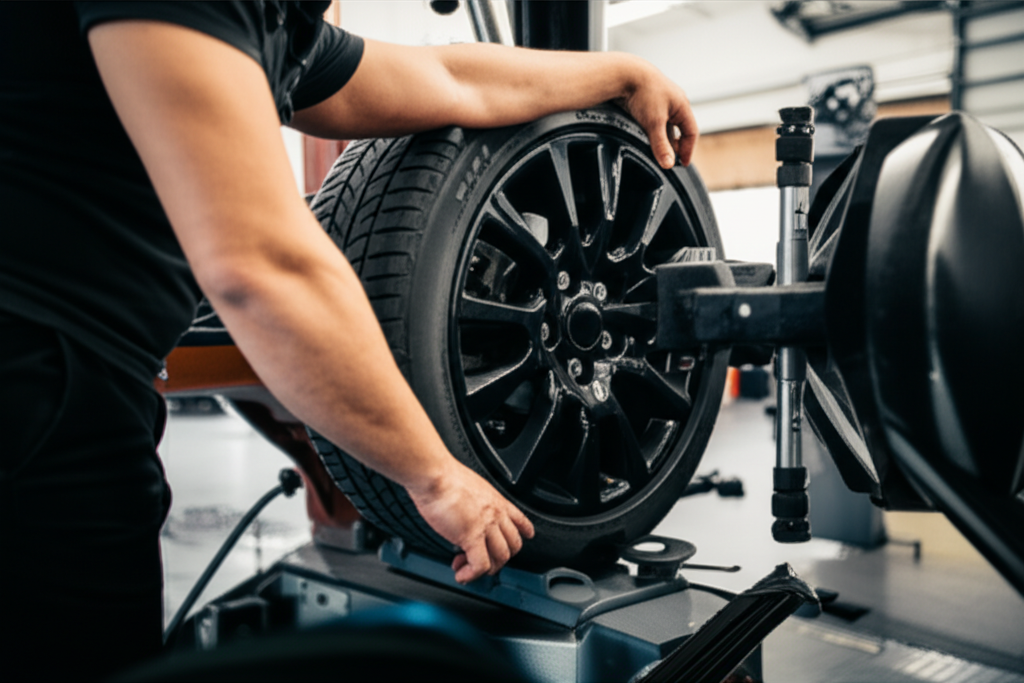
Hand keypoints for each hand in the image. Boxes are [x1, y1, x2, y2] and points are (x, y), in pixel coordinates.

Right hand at [408, 461, 534, 583]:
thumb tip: (466, 516)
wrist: (433, 475)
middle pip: (514, 545)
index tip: (524, 539)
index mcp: (495, 500)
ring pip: (501, 558)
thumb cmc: (442, 477)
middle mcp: (495, 513)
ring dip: (485, 569)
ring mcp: (486, 525)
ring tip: (466, 568)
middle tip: (482, 559)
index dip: (523, 534)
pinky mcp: (471, 537)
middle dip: (499, 558)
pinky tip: (461, 574)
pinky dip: (471, 575)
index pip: (520, 521)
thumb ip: (473, 504)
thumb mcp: (468, 487)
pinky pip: (480, 565)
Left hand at [616, 60, 698, 168]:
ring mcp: (662, 99)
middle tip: (670, 159)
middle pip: (681, 128)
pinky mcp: (649, 99)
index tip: (683, 163)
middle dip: (677, 145)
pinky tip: (647, 135)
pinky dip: (655, 130)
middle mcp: (675, 101)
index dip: (688, 149)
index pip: (691, 132)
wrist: (624, 73)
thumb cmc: (643, 92)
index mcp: (682, 105)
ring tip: (659, 150)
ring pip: (668, 123)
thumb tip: (669, 164)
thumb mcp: (654, 123)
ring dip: (665, 137)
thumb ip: (661, 145)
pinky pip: (657, 118)